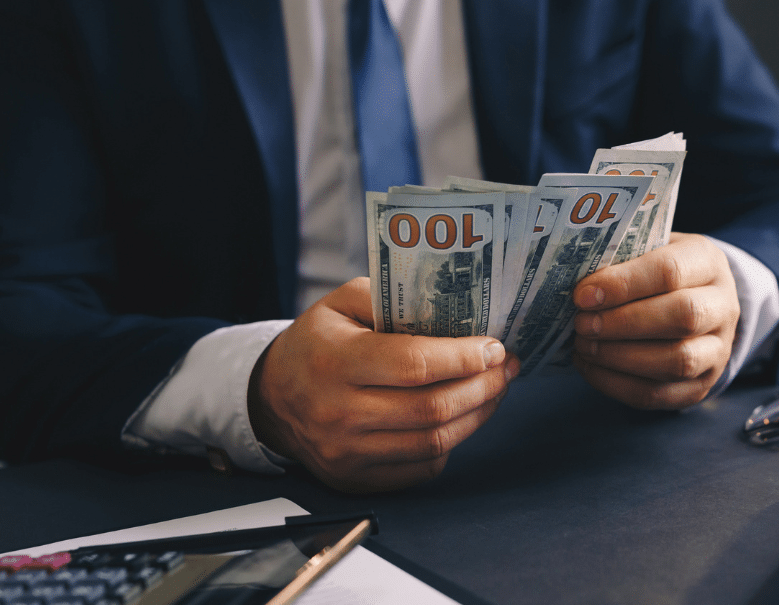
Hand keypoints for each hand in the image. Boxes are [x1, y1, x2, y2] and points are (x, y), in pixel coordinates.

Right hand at [248, 277, 519, 492]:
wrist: (272, 397)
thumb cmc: (316, 344)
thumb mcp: (341, 303)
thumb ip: (392, 298)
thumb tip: (454, 309)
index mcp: (334, 362)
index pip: (414, 365)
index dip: (464, 357)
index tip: (494, 347)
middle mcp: (338, 413)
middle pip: (432, 408)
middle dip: (483, 387)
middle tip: (506, 368)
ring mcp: (347, 453)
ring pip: (434, 442)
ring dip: (477, 415)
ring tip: (494, 390)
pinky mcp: (356, 479)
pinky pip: (421, 467)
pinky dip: (451, 443)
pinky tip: (461, 417)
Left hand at [571, 232, 739, 408]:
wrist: (697, 302)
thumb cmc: (657, 273)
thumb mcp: (648, 251)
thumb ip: (621, 261)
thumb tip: (578, 286)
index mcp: (707, 262)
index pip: (670, 271)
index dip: (623, 284)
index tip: (583, 295)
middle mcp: (723, 306)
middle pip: (682, 317)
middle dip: (623, 323)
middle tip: (581, 324)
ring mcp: (718, 350)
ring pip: (677, 361)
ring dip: (620, 357)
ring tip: (583, 346)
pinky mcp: (702, 385)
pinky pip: (661, 394)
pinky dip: (618, 384)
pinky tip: (589, 367)